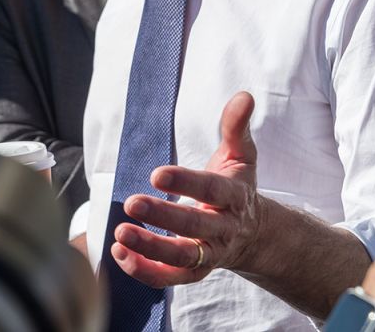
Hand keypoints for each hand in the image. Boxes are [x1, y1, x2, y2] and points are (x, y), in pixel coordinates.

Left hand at [111, 91, 260, 286]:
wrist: (255, 234)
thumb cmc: (238, 187)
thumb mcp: (241, 156)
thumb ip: (236, 127)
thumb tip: (244, 95)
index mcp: (235, 198)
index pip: (212, 191)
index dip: (186, 183)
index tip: (156, 174)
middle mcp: (224, 231)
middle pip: (194, 229)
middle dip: (163, 218)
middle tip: (130, 203)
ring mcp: (210, 255)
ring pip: (182, 259)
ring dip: (150, 249)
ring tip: (120, 234)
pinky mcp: (195, 272)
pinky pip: (171, 279)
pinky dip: (145, 271)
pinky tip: (120, 255)